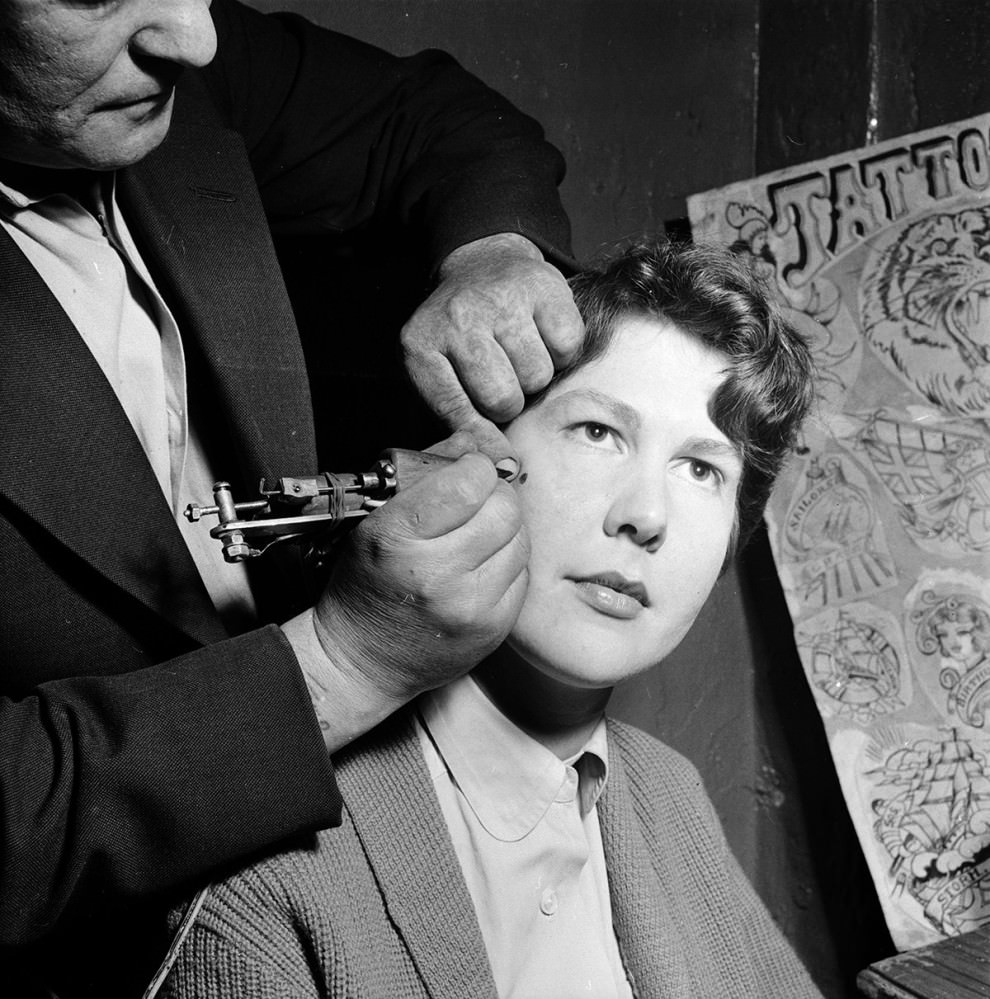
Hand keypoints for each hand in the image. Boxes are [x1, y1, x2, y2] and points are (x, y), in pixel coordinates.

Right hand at [305, 450, 528, 739]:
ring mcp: (471, 607)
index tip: (466, 473)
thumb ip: (426, 473)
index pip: (468, 483)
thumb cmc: (366, 583)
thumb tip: (475, 443)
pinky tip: (480, 568)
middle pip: (504, 509)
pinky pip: (523, 575)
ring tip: (475, 536)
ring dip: (504, 530)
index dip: (473, 469)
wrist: (362, 661)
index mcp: (398, 539)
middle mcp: (437, 575)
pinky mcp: (494, 629)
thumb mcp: (374, 519)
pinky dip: (507, 564)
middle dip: (494, 496)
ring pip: (521, 540)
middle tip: (474, 503)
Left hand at [401, 232, 582, 458]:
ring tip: (520, 355)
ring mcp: (500, 299)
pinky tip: (541, 336)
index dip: (480, 435)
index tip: (497, 452)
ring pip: (537, 375)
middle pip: (503, 398)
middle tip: (505, 382)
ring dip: (535, 375)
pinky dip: (561, 351)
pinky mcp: (543, 288)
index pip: (454, 409)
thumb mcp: (442, 372)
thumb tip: (502, 462)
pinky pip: (567, 347)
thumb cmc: (464, 336)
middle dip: (510, 401)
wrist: (485, 267)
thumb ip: (462, 419)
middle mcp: (457, 318)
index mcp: (421, 344)